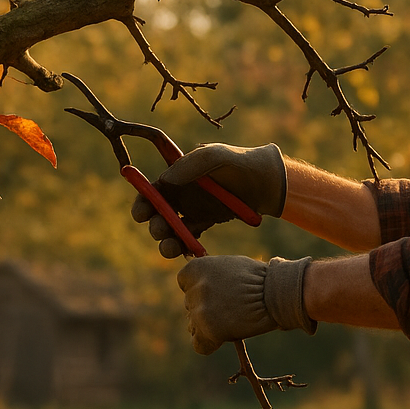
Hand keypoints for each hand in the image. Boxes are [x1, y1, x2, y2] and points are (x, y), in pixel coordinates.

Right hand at [131, 143, 285, 258]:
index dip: (142, 203)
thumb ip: (191, 165)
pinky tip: (188, 252)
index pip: (152, 191)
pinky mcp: (205, 222)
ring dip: (167, 241)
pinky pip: (190, 237)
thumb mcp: (216, 156)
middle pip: (157, 214)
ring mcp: (192, 209)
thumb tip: (165, 181)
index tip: (141, 214)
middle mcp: (181, 193)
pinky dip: (185, 246)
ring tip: (171, 248)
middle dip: (155, 225)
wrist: (268, 181)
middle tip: (162, 231)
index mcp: (178, 175)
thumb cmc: (240, 162)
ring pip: (172, 229)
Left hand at [177, 255, 316, 354]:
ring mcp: (200, 310)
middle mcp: (194, 288)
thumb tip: (196, 283)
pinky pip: (200, 345)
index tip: (217, 291)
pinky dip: (209, 344)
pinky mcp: (210, 330)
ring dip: (208, 326)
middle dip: (206, 308)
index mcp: (196, 268)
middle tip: (230, 307)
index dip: (199, 288)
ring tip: (232, 320)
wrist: (277, 293)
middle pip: (190, 306)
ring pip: (194, 326)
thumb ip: (210, 274)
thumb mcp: (229, 265)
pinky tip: (224, 337)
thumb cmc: (258, 278)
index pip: (184, 283)